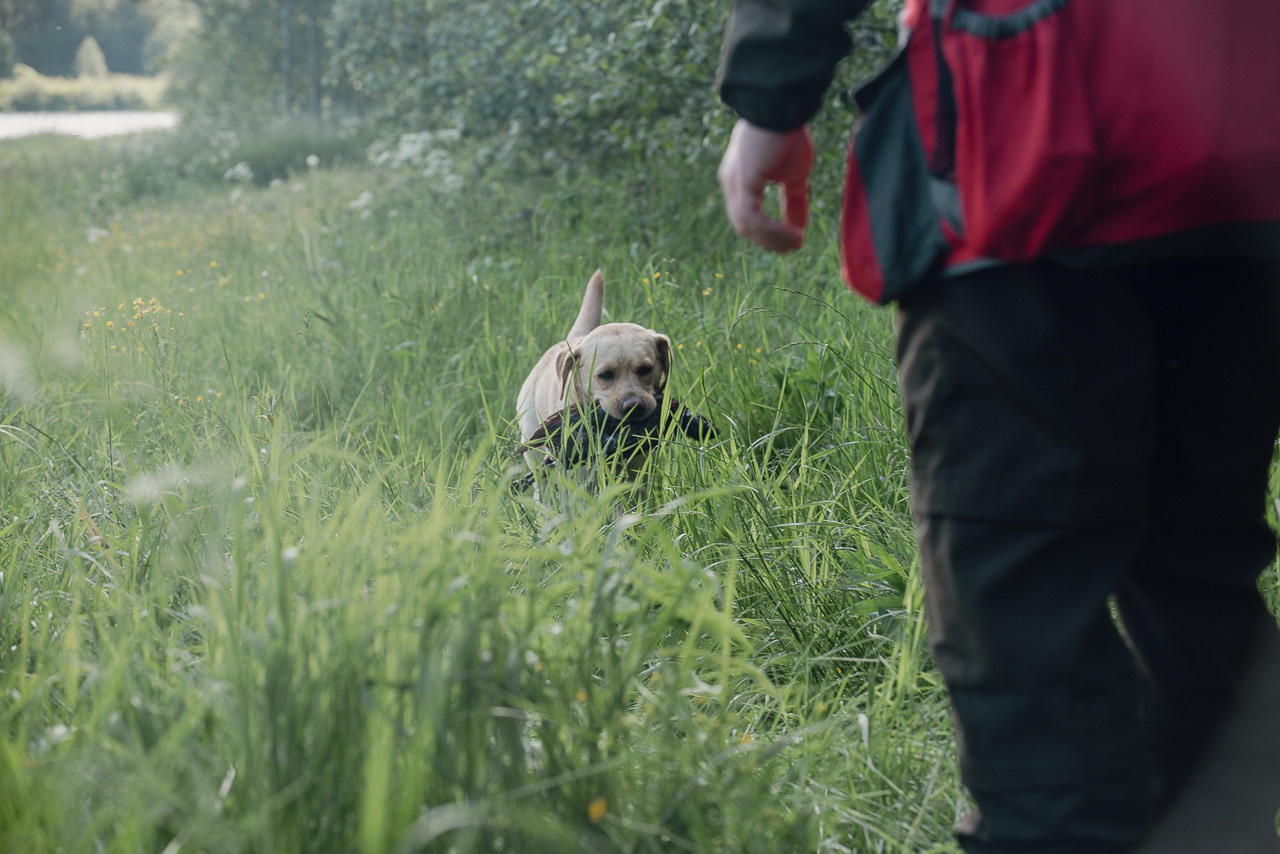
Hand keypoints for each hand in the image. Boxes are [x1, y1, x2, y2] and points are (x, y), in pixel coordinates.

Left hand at [717, 120, 814, 252]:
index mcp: (739, 180)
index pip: (747, 217)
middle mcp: (730, 182)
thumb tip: (800, 228)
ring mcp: (732, 182)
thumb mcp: (795, 175)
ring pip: (746, 226)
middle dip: (768, 241)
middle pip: (744, 225)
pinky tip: (791, 234)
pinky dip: (771, 230)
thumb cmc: (788, 134)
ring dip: (772, 239)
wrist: (784, 108)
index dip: (767, 234)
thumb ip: (794, 201)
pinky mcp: (741, 182)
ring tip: (794, 243)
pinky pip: (751, 218)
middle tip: (792, 248)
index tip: (790, 243)